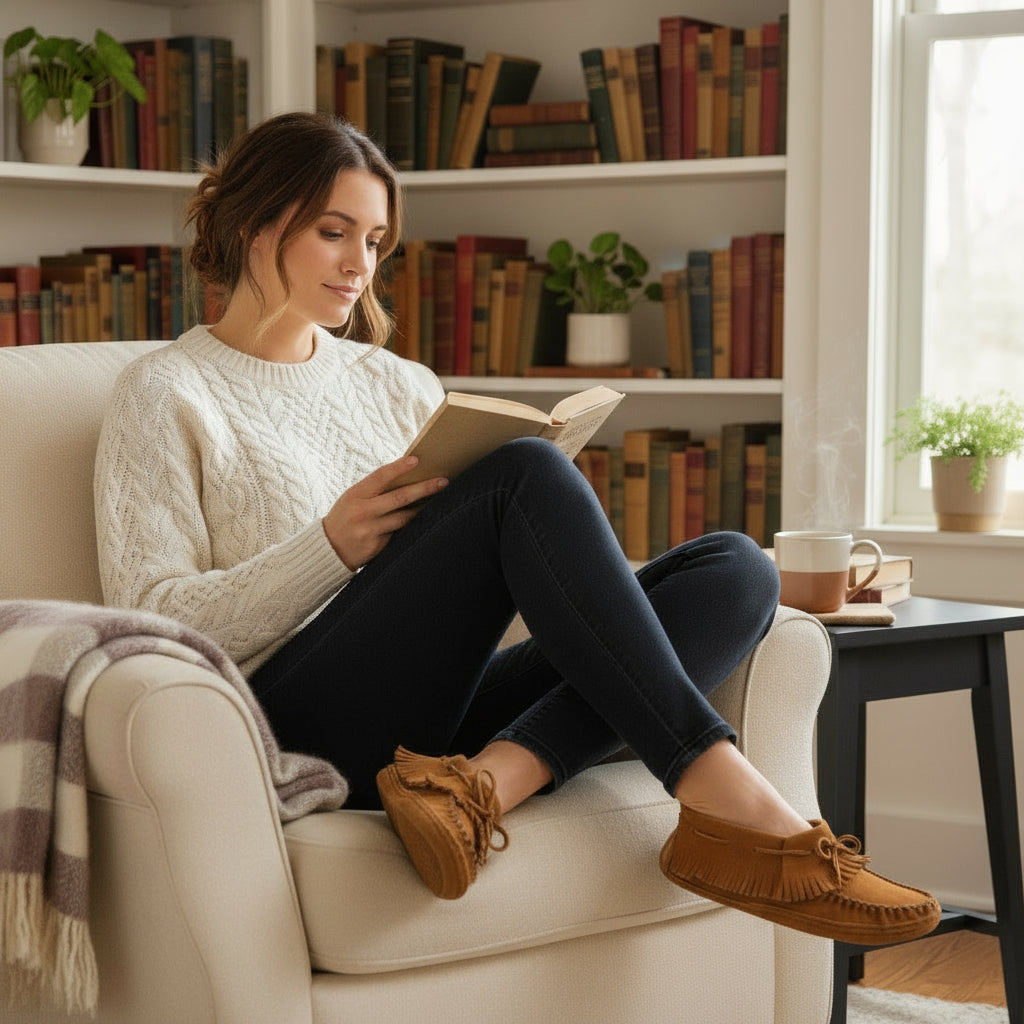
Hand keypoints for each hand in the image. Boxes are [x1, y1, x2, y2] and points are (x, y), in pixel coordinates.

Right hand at [322, 456, 447, 570]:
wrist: (329, 549)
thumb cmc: (346, 517)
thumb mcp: (353, 498)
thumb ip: (375, 489)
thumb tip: (407, 475)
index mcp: (356, 494)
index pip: (380, 476)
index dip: (399, 467)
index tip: (417, 460)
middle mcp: (362, 512)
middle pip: (399, 497)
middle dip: (424, 488)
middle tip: (443, 481)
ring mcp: (369, 530)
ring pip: (404, 518)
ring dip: (422, 508)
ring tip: (439, 499)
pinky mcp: (377, 547)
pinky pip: (400, 533)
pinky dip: (412, 526)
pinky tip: (425, 519)